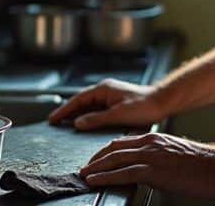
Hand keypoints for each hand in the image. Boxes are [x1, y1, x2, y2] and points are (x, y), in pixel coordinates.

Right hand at [47, 79, 168, 130]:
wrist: (162, 103)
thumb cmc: (144, 106)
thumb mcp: (117, 115)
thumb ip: (96, 119)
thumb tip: (78, 123)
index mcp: (104, 89)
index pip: (78, 99)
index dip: (64, 109)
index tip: (53, 118)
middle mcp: (105, 91)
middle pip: (81, 102)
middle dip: (67, 112)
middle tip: (54, 122)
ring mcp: (111, 97)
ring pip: (88, 106)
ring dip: (77, 115)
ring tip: (64, 125)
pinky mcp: (116, 104)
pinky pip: (97, 110)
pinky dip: (88, 117)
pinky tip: (84, 125)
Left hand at [80, 132, 214, 198]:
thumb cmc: (202, 165)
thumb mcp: (176, 154)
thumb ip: (159, 157)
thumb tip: (149, 169)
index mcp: (155, 138)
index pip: (122, 142)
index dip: (105, 151)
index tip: (95, 159)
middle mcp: (150, 144)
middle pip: (113, 148)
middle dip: (95, 159)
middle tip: (84, 168)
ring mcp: (151, 156)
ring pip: (114, 160)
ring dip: (95, 168)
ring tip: (84, 175)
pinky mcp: (153, 171)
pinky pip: (122, 174)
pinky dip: (105, 177)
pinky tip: (95, 181)